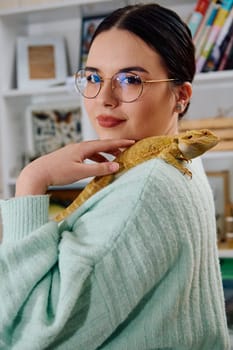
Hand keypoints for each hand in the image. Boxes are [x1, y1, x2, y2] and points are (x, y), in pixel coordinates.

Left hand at [15, 139, 134, 195]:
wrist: (37, 174)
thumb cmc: (57, 172)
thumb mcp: (81, 172)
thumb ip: (99, 170)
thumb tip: (116, 166)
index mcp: (82, 148)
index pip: (105, 144)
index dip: (119, 143)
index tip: (131, 142)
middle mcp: (78, 147)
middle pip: (100, 145)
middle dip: (114, 148)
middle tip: (126, 151)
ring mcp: (73, 151)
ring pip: (93, 151)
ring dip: (104, 154)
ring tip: (113, 160)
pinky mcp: (69, 157)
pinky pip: (86, 155)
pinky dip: (95, 159)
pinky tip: (96, 165)